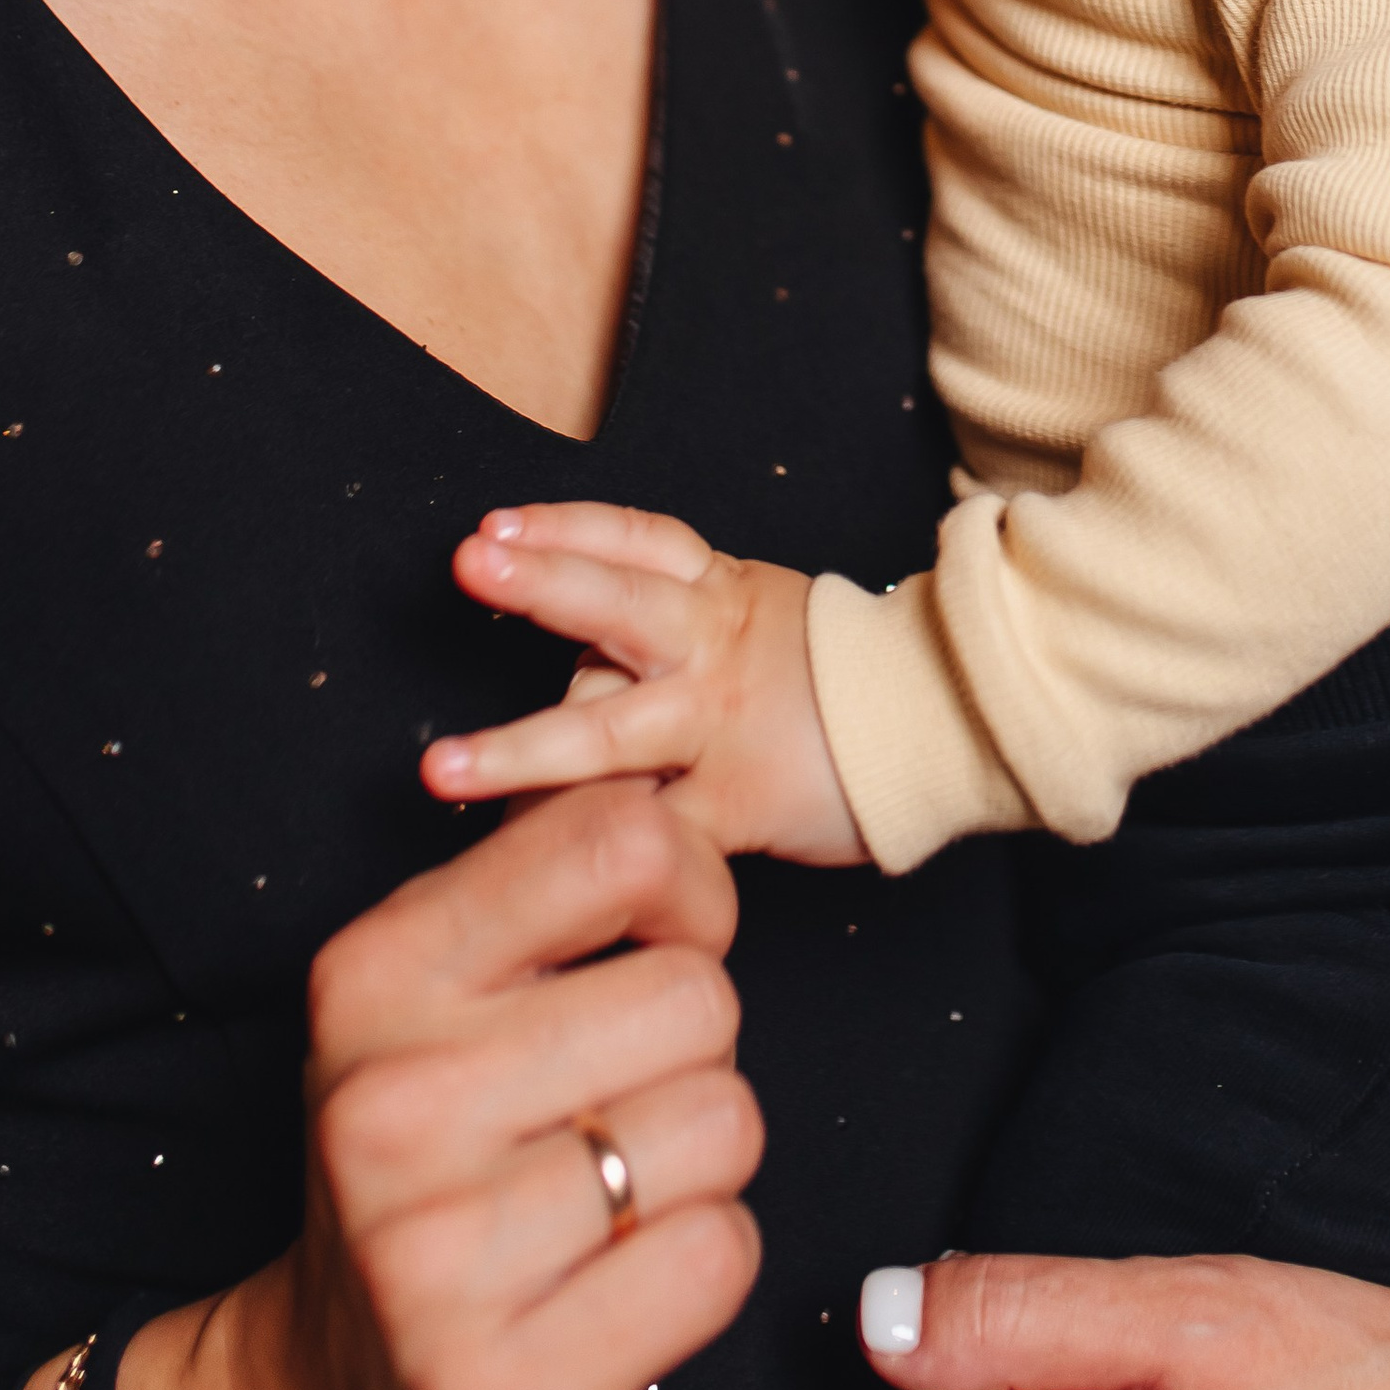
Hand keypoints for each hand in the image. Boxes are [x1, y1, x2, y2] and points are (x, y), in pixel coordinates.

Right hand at [2, 781, 764, 1389]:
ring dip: (699, 1168)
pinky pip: (720, 1255)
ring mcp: (433, 1256)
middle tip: (604, 1116)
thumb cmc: (428, 1177)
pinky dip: (699, 1269)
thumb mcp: (438, 1004)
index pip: (620, 840)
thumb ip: (543, 887)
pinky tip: (611, 1291)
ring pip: (724, 1123)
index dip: (686, 894)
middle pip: (699, 995)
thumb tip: (664, 783)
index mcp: (374, 974)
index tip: (655, 950)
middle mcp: (388, 1101)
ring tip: (603, 1206)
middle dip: (690, 1056)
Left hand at [424, 499, 867, 866]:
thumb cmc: (838, 673)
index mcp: (721, 594)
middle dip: (544, 582)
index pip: (638, 543)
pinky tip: (526, 865)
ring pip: (613, 732)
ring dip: (521, 752)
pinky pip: (653, 828)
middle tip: (471, 564)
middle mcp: (714, 647)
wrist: (947, 717)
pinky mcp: (737, 803)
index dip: (566, 527)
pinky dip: (594, 844)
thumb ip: (678, 628)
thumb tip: (579, 657)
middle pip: (620, 604)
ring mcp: (720, 726)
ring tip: (442, 769)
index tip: (496, 524)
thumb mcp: (761, 616)